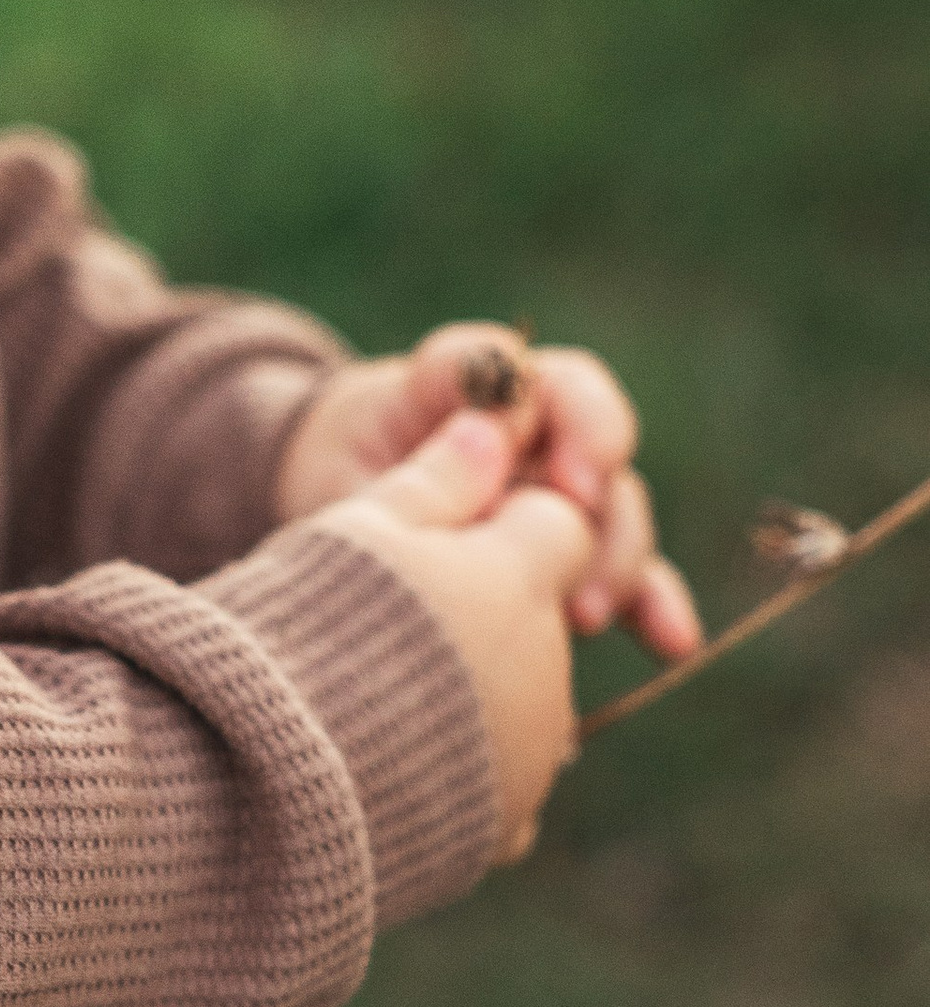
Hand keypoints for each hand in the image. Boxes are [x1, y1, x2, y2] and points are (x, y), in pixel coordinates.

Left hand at [277, 322, 700, 663]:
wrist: (332, 521)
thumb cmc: (338, 487)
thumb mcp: (342, 480)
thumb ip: (411, 473)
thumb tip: (482, 456)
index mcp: (458, 389)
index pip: (508, 368)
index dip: (534, 400)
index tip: (547, 461)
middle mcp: (525, 429)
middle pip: (590, 431)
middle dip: (593, 479)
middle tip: (573, 522)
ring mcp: (559, 490)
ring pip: (615, 505)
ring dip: (616, 554)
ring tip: (584, 612)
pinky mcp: (576, 555)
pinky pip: (630, 574)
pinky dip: (654, 604)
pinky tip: (674, 638)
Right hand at [322, 409, 595, 858]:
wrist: (267, 769)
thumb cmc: (307, 624)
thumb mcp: (358, 525)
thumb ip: (438, 476)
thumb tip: (491, 429)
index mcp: (523, 578)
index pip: (555, 522)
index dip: (496, 521)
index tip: (429, 540)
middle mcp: (549, 667)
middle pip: (537, 616)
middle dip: (484, 608)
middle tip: (385, 617)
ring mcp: (532, 752)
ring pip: (518, 697)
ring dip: (471, 687)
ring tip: (373, 691)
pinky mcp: (505, 824)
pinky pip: (498, 780)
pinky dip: (459, 765)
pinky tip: (393, 758)